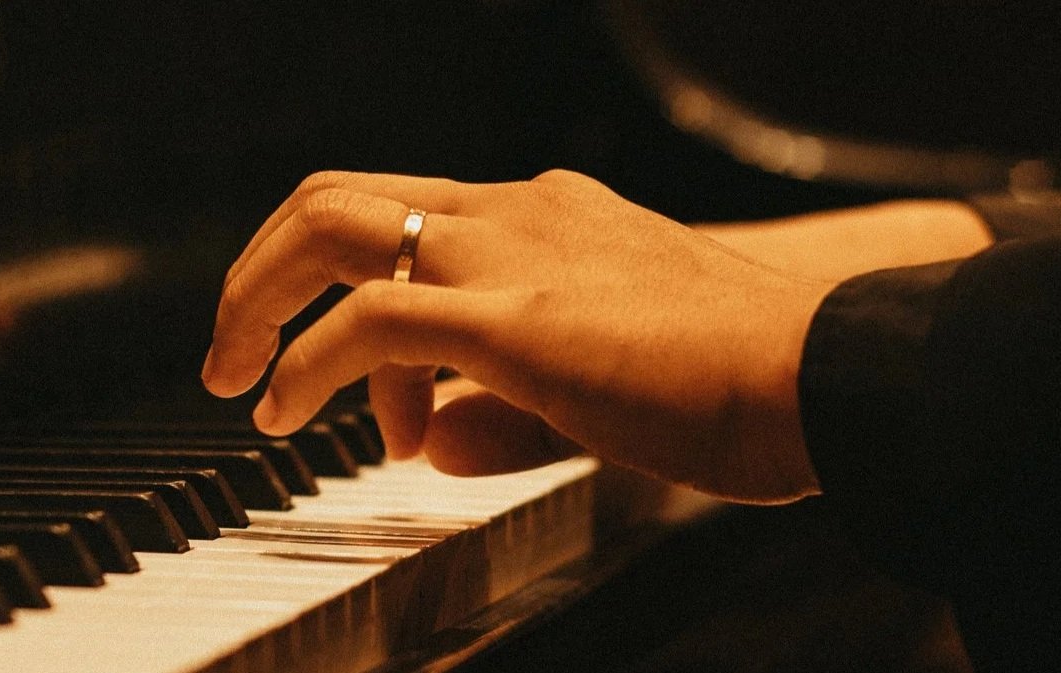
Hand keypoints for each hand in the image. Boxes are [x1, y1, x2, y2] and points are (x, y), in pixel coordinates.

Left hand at [203, 169, 830, 503]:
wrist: (829, 370)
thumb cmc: (747, 389)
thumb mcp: (604, 399)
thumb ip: (507, 418)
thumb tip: (428, 443)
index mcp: (549, 220)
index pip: (412, 224)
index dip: (359, 305)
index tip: (382, 409)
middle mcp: (520, 215)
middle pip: (340, 196)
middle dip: (263, 267)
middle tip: (231, 345)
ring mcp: (512, 255)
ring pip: (333, 228)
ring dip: (256, 298)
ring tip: (234, 377)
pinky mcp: (513, 318)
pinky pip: (370, 321)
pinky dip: (307, 364)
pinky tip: (286, 410)